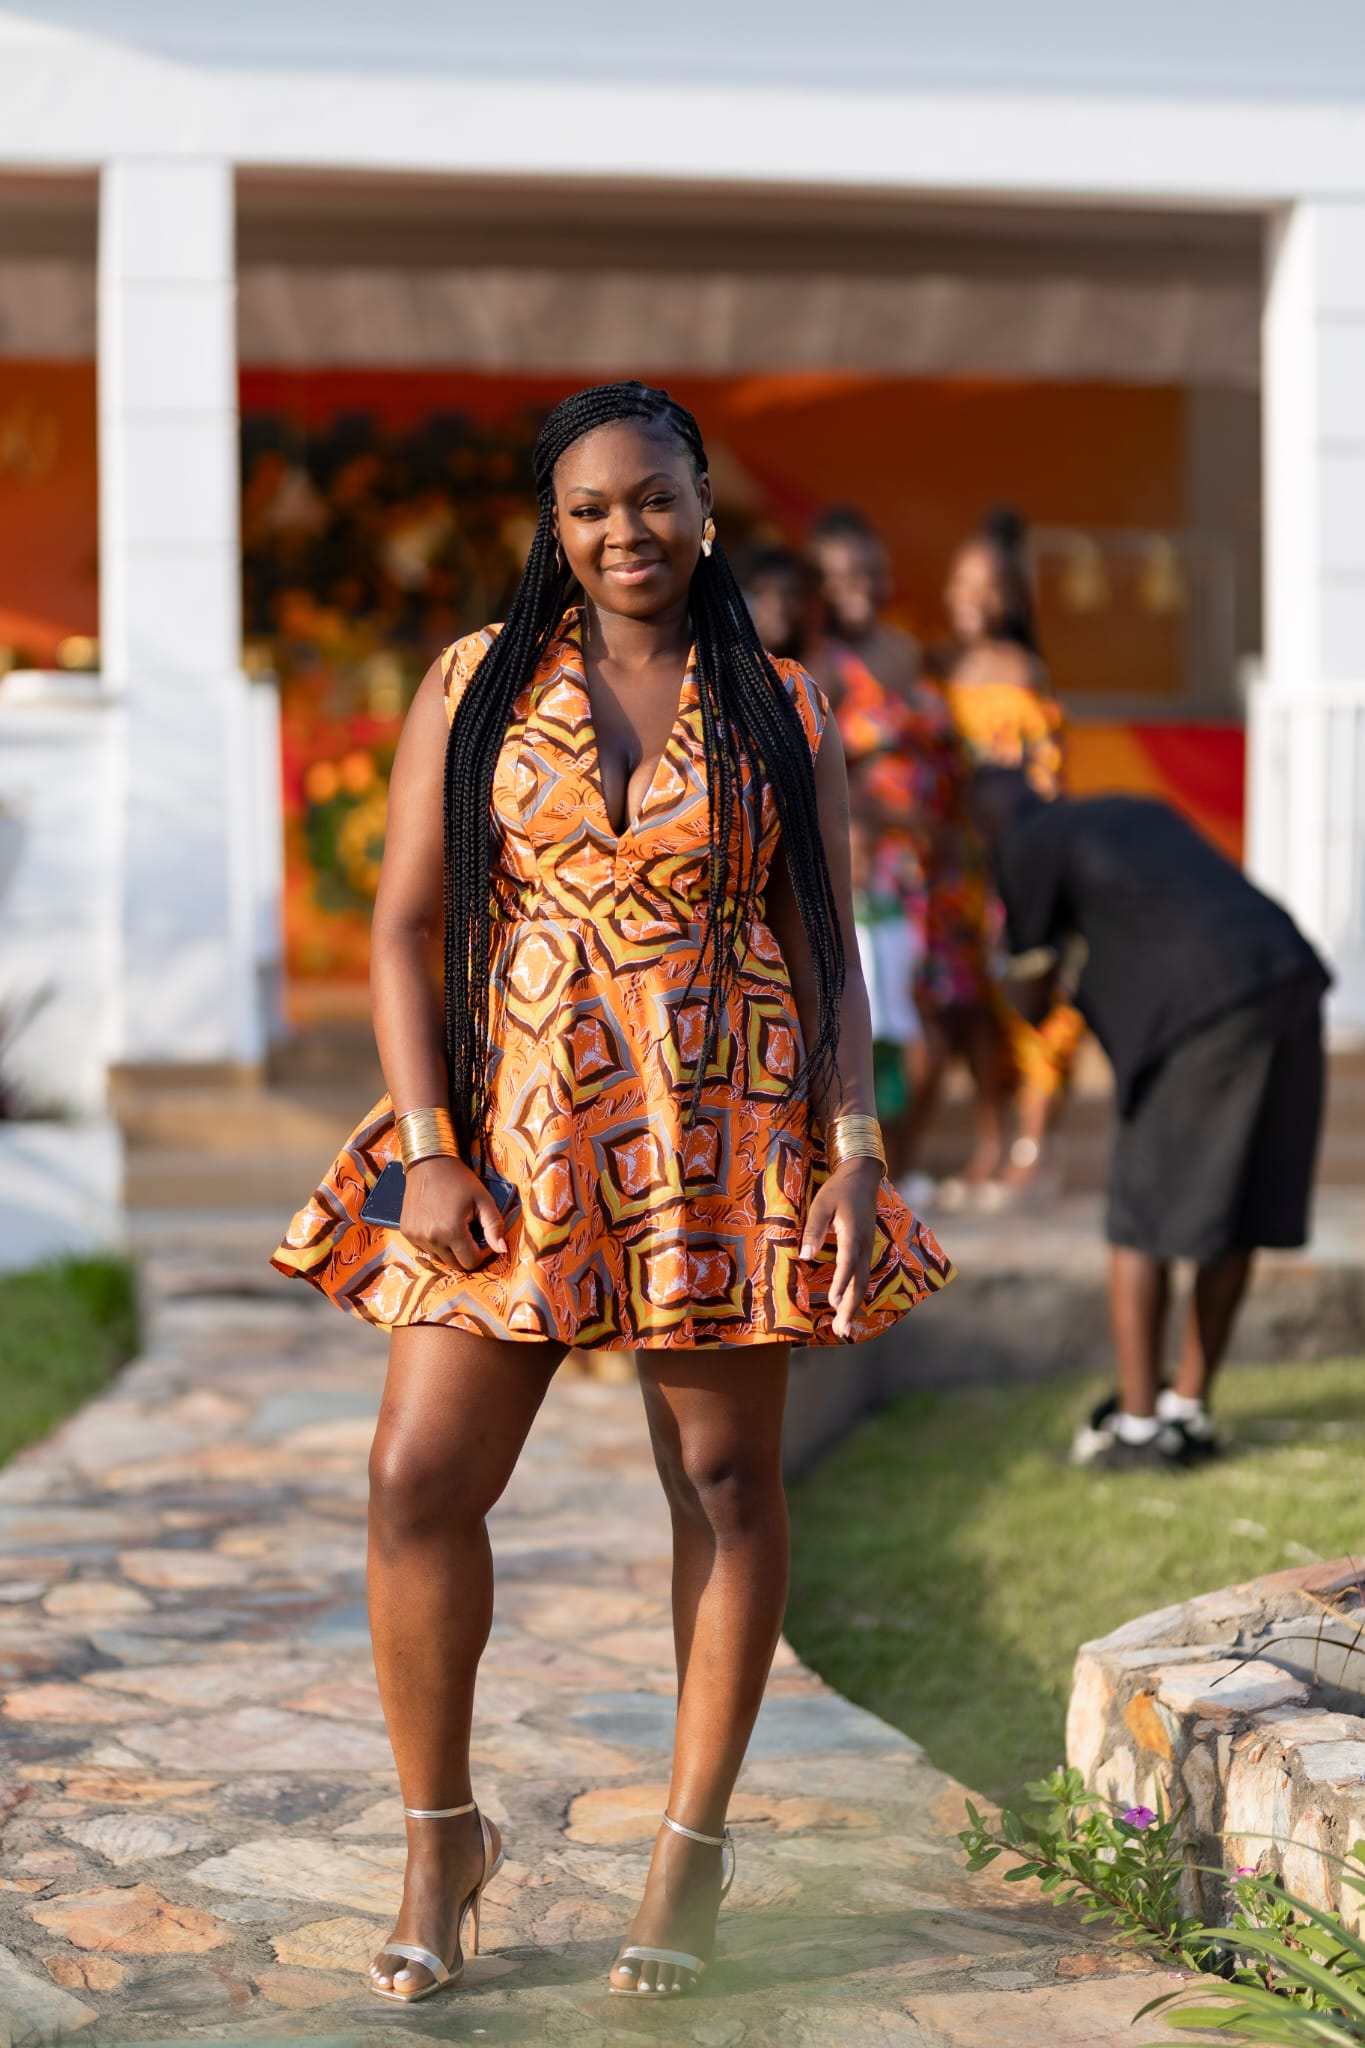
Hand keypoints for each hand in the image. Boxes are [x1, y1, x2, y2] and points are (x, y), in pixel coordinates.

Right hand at [399, 1156, 506, 1271]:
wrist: (428, 1163)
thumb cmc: (459, 1180)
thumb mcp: (483, 1199)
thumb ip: (494, 1226)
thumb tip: (502, 1250)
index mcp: (452, 1231)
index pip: (471, 1262)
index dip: (482, 1254)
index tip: (482, 1238)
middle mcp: (431, 1238)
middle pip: (455, 1264)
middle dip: (466, 1253)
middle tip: (470, 1233)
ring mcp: (416, 1237)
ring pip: (439, 1258)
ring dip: (449, 1249)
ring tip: (453, 1227)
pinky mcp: (407, 1232)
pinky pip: (425, 1249)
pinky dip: (434, 1243)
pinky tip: (438, 1224)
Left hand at [799, 1156, 881, 1339]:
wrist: (862, 1178)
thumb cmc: (838, 1190)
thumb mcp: (820, 1206)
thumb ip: (812, 1230)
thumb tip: (804, 1256)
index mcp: (852, 1233)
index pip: (847, 1263)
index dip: (841, 1283)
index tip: (833, 1301)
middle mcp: (863, 1245)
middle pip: (860, 1281)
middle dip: (850, 1307)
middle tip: (842, 1331)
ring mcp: (867, 1249)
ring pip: (863, 1282)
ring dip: (853, 1305)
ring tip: (844, 1329)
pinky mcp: (865, 1250)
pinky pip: (862, 1276)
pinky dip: (856, 1294)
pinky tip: (848, 1306)